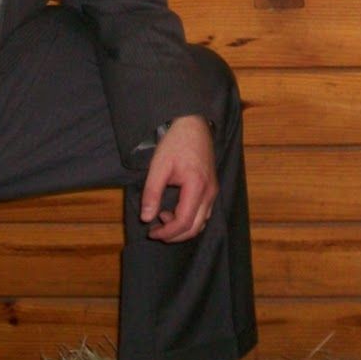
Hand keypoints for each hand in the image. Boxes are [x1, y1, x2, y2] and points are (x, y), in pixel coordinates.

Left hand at [140, 115, 217, 242]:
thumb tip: (146, 218)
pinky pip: (204, 213)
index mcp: (197, 187)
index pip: (184, 222)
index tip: (150, 231)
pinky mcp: (212, 188)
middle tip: (155, 230)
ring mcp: (213, 191)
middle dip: (174, 235)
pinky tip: (174, 210)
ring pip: (201, 222)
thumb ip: (152, 193)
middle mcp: (210, 192)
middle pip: (195, 228)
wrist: (193, 124)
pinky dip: (190, 219)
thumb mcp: (158, 166)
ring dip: (182, 227)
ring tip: (163, 217)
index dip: (167, 232)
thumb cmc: (176, 143)